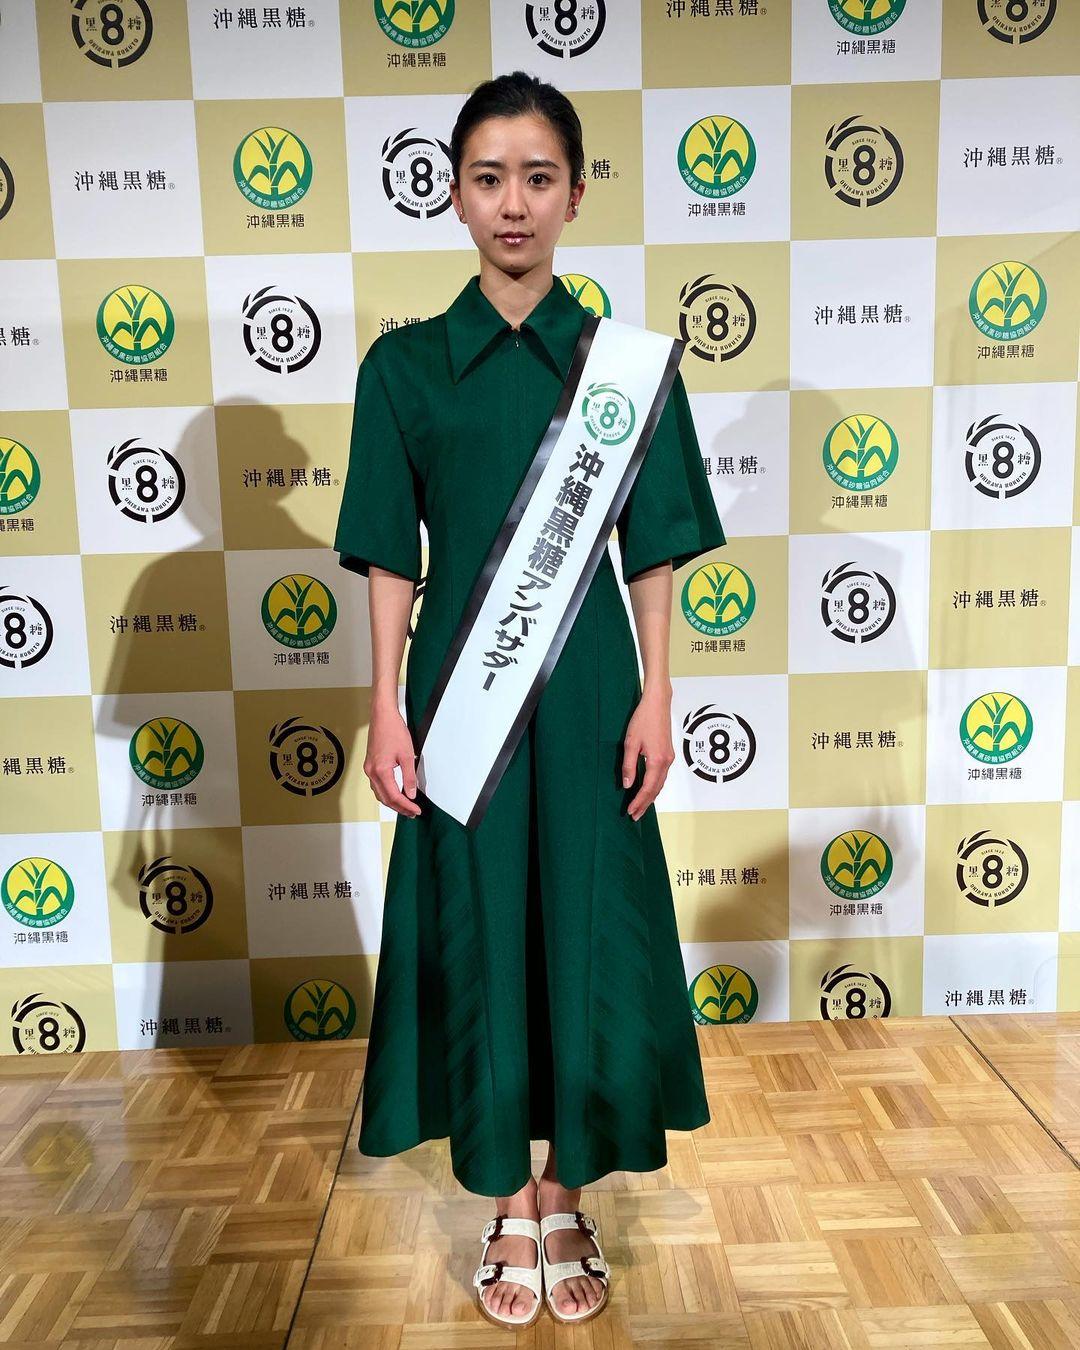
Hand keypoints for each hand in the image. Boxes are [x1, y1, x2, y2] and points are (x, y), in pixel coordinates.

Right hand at [365, 697, 421, 816]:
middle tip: (412, 813)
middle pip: (384, 798)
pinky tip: (395, 792)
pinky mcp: (369, 764)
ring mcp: (369, 768)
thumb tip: (411, 794)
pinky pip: (376, 785)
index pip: (394, 796)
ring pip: (379, 793)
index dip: (406, 806)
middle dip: (399, 807)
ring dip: (392, 801)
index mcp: (381, 771)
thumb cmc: (394, 731)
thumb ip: (409, 776)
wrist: (382, 716)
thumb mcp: (407, 755)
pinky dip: (386, 792)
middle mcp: (371, 772)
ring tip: (405, 806)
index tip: (416, 810)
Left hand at [621, 684, 674, 821]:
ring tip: (640, 807)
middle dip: (645, 803)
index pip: (647, 788)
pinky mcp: (668, 754)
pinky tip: (648, 789)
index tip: (630, 811)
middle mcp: (667, 762)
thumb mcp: (631, 743)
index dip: (639, 801)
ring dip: (650, 796)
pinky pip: (662, 776)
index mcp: (657, 760)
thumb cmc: (643, 719)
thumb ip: (628, 765)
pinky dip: (655, 786)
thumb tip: (628, 784)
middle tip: (635, 815)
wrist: (658, 704)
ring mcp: (669, 758)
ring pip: (660, 784)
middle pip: (656, 789)